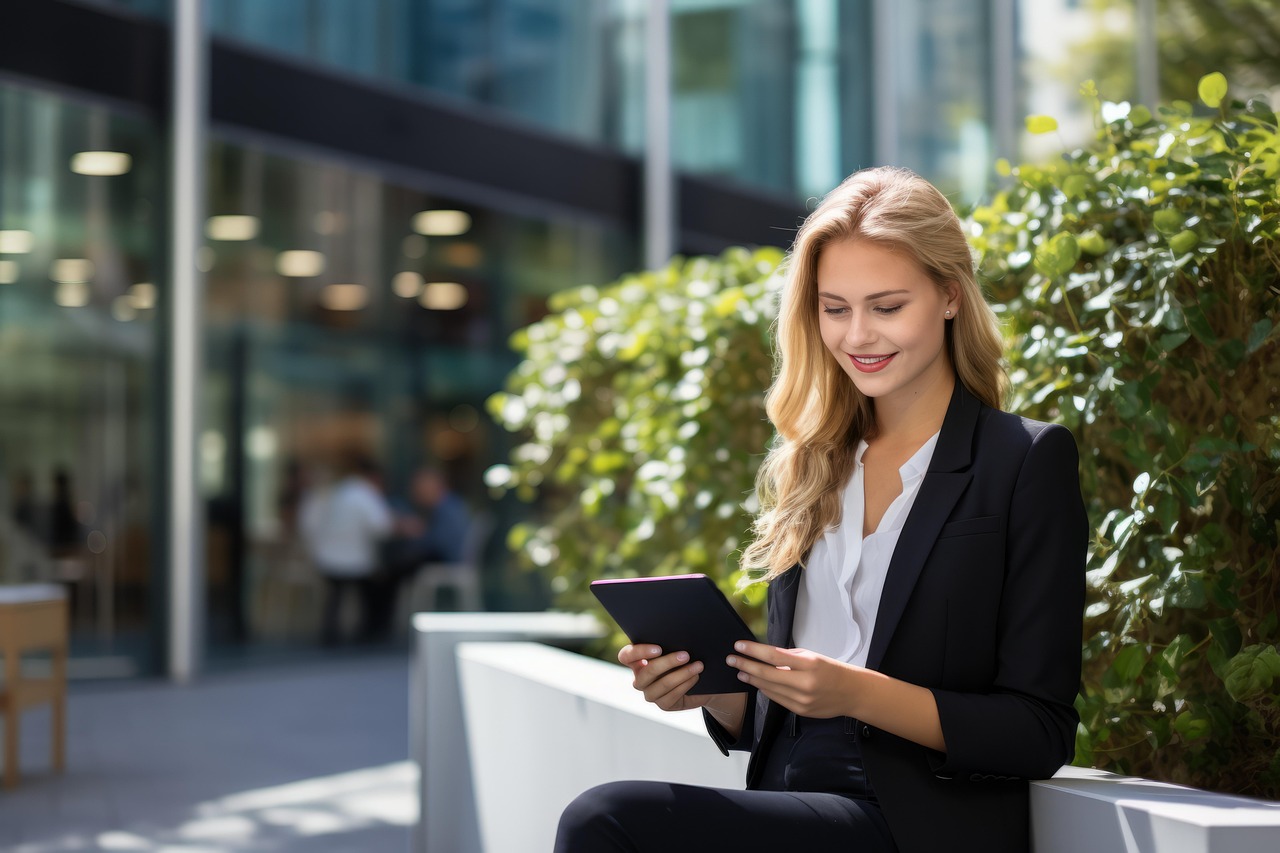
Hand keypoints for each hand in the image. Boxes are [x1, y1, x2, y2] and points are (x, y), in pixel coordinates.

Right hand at [621, 643, 735, 712]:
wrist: (702, 680)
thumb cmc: (687, 656)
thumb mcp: (678, 645)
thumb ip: (672, 640)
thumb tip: (679, 632)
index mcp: (637, 660)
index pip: (626, 656)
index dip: (639, 652)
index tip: (659, 648)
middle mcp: (640, 678)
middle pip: (646, 672)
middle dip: (667, 662)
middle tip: (685, 654)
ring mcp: (650, 693)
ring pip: (660, 685)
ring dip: (681, 674)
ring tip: (697, 665)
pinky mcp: (663, 704)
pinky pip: (671, 697)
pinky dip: (685, 685)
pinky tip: (695, 676)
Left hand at [726, 640, 859, 718]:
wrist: (852, 693)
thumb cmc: (831, 670)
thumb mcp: (812, 656)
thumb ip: (789, 657)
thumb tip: (765, 655)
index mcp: (808, 664)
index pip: (774, 656)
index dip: (753, 651)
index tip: (739, 645)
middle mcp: (804, 683)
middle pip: (767, 674)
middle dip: (745, 666)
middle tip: (731, 659)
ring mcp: (801, 699)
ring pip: (769, 688)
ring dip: (752, 679)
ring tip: (740, 672)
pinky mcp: (800, 711)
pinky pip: (777, 699)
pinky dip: (765, 690)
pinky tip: (757, 683)